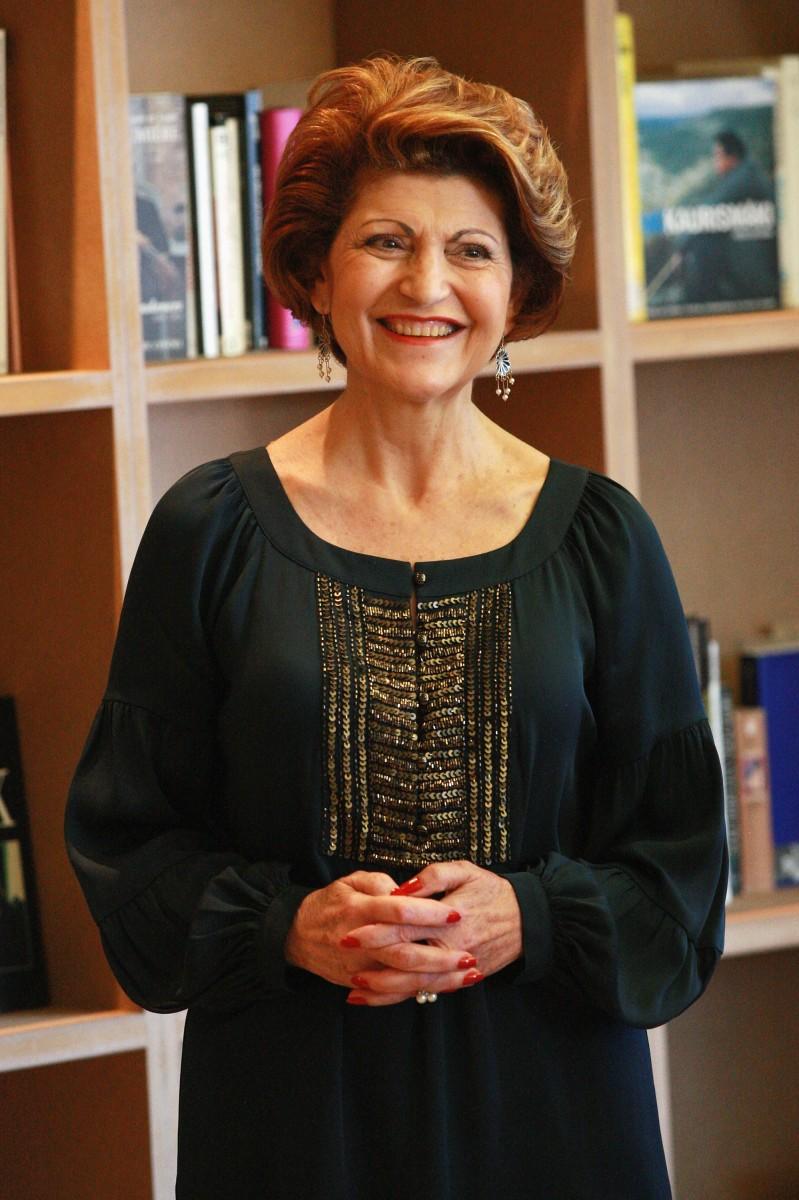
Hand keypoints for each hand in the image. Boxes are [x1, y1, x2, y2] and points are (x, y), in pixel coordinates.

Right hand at [284, 870, 462, 1001]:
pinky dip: (417, 991)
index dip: (429, 913)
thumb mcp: (350, 881)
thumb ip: (379, 882)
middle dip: (440, 957)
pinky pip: (390, 991)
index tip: (456, 913)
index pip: (399, 911)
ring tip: (466, 976)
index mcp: (360, 909)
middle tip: (470, 956)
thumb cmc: (330, 902)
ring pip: (401, 977)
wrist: (296, 935)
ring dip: (436, 979)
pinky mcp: (357, 982)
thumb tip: (407, 891)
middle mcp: (359, 941)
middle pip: (404, 952)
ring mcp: (357, 966)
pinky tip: (442, 989)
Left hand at [341, 860, 522, 1005]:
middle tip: (343, 957)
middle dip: (371, 961)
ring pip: (414, 985)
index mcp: (450, 919)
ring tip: (353, 989)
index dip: (376, 930)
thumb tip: (401, 890)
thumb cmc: (492, 891)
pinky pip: (427, 993)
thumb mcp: (465, 872)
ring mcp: (456, 969)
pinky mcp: (460, 981)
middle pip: (405, 960)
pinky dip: (400, 998)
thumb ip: (432, 877)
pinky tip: (379, 1000)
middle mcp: (451, 948)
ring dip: (382, 989)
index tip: (350, 931)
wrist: (528, 920)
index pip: (405, 926)